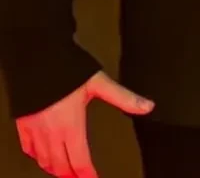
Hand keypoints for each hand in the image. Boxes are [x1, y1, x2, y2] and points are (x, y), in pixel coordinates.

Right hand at [16, 71, 153, 177]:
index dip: (87, 174)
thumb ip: (123, 98)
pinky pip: (28, 149)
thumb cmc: (69, 71)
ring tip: (65, 170)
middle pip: (61, 165)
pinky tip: (42, 155)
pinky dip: (37, 156)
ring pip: (43, 160)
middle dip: (71, 174)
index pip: (80, 160)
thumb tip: (148, 106)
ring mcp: (35, 131)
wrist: (38, 60)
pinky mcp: (23, 125)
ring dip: (55, 168)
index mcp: (71, 127)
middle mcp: (52, 134)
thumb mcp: (100, 83)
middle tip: (80, 176)